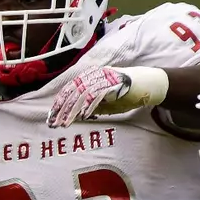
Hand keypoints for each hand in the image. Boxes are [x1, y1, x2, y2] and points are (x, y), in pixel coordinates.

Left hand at [47, 66, 168, 127]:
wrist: (148, 86)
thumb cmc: (125, 94)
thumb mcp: (103, 104)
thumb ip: (88, 107)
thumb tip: (71, 117)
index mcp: (90, 78)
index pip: (69, 90)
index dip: (59, 104)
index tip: (51, 118)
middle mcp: (95, 75)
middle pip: (73, 92)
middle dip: (62, 109)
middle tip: (54, 123)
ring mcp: (105, 78)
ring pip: (83, 94)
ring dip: (73, 110)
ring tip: (65, 123)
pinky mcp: (115, 83)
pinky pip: (98, 94)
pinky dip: (89, 106)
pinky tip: (83, 117)